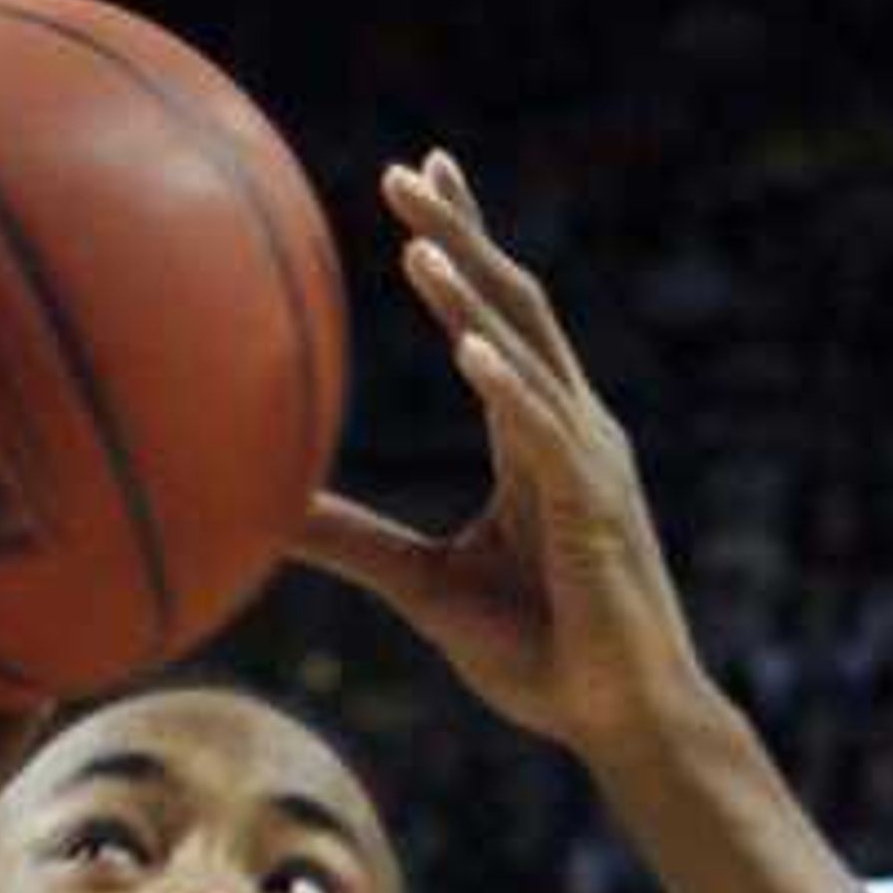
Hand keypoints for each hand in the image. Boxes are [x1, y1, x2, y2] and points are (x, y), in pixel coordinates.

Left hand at [299, 156, 717, 761]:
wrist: (623, 724)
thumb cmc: (541, 659)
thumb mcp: (424, 590)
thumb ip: (356, 542)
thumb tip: (269, 516)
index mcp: (535, 440)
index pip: (496, 317)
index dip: (463, 242)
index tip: (420, 175)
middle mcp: (572, 429)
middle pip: (515, 303)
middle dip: (463, 233)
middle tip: (407, 169)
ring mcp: (591, 462)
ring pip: (529, 352)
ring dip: (472, 294)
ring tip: (417, 241)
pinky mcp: (598, 509)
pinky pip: (548, 433)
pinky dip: (508, 387)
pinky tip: (467, 348)